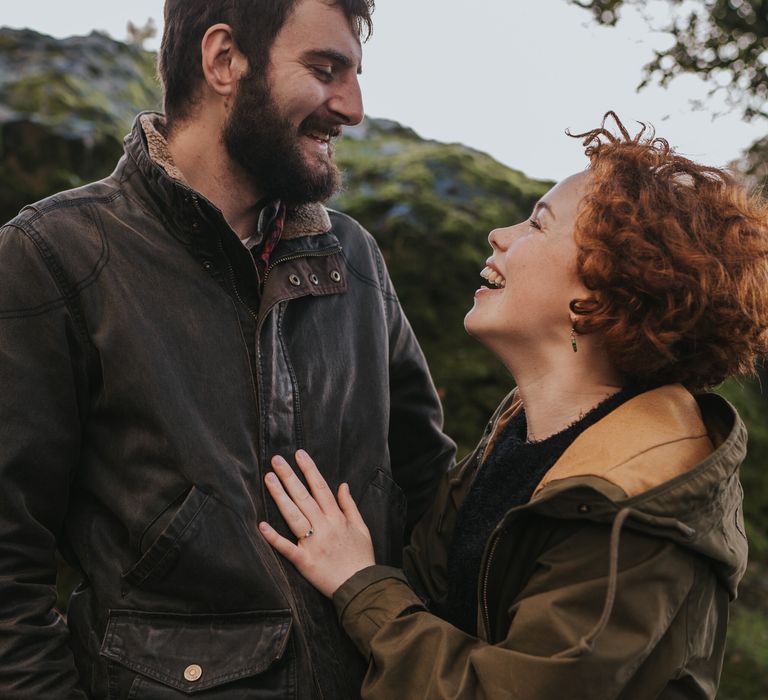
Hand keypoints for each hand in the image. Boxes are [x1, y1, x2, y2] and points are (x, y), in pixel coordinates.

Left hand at [259, 449, 375, 597]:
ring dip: (280, 497)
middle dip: (289, 477)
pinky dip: (274, 538)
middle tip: (276, 460)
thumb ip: (350, 506)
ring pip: (294, 516)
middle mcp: (324, 527)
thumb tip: (343, 485)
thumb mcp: (362, 528)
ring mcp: (313, 544)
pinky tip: (262, 525)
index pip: (321, 488)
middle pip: (304, 497)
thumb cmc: (361, 557)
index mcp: (337, 518)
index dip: (309, 470)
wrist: (361, 586)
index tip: (299, 454)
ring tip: (269, 480)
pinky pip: (287, 548)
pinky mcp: (304, 562)